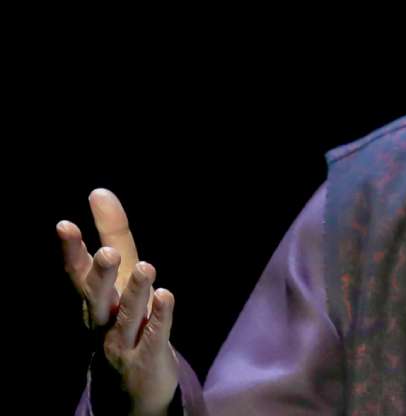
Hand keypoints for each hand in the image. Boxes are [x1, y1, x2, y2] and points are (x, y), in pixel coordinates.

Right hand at [58, 188, 178, 414]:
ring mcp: (122, 342)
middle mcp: (102, 321)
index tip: (64, 225)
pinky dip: (159, 318)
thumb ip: (112, 234)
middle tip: (107, 252)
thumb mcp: (118, 277)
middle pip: (97, 299)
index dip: (72, 251)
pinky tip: (166, 296)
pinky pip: (153, 336)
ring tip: (147, 268)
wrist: (128, 387)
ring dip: (135, 294)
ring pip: (127, 318)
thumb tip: (99, 192)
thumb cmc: (122, 320)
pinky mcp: (147, 358)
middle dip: (101, 276)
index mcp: (93, 300)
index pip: (78, 274)